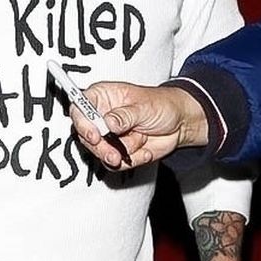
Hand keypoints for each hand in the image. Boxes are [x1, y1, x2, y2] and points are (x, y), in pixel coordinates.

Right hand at [71, 81, 207, 170]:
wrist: (181, 123)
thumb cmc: (163, 105)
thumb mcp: (144, 106)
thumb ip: (125, 115)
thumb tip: (108, 122)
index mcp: (103, 97)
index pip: (79, 107)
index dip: (82, 122)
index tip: (94, 135)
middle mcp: (101, 117)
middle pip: (86, 135)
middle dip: (101, 147)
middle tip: (113, 152)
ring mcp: (109, 136)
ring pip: (99, 152)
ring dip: (117, 155)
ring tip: (132, 150)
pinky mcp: (117, 151)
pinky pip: (116, 163)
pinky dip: (132, 160)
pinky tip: (144, 150)